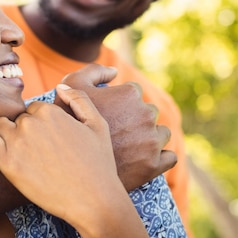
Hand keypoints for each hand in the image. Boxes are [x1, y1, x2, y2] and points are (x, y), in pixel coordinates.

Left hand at [0, 84, 120, 223]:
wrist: (93, 200)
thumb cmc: (98, 163)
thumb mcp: (97, 124)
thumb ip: (79, 99)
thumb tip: (59, 87)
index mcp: (50, 111)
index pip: (33, 108)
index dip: (39, 122)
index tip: (46, 138)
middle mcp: (30, 123)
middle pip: (17, 117)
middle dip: (23, 129)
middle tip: (35, 149)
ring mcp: (16, 143)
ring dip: (6, 133)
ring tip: (19, 151)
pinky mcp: (6, 163)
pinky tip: (4, 154)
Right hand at [59, 64, 176, 190]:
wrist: (67, 166)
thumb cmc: (68, 122)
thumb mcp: (70, 86)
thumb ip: (93, 71)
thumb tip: (114, 71)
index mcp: (130, 94)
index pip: (134, 92)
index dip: (121, 102)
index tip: (111, 113)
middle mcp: (145, 114)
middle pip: (149, 113)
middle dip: (137, 119)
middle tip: (119, 132)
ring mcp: (151, 141)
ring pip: (161, 134)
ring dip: (151, 138)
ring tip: (131, 147)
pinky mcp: (153, 165)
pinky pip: (169, 157)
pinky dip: (161, 158)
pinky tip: (145, 160)